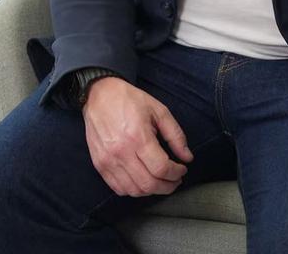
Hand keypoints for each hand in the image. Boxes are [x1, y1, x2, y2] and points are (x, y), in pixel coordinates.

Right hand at [82, 76, 193, 196]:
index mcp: (138, 136)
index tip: (182, 169)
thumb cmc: (130, 100)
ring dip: (152, 190)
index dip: (176, 173)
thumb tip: (188, 157)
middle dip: (168, 186)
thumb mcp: (159, 110)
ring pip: (134, 190)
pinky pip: (118, 188)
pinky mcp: (99, 165)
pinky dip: (134, 190)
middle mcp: (121, 152)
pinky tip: (142, 181)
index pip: (161, 168)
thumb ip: (175, 135)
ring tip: (161, 181)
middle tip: (175, 180)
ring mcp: (108, 161)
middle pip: (149, 184)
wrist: (99, 96)